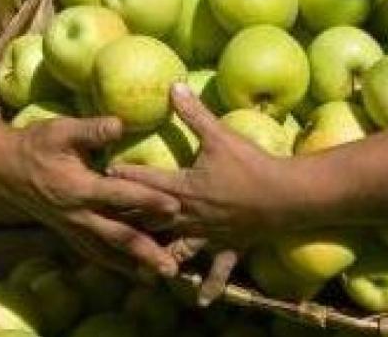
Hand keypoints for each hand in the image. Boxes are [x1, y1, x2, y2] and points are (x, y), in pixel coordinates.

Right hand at [0, 115, 179, 277]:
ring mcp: (72, 227)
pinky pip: (95, 252)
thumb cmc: (35, 145)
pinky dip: (115, 263)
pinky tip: (134, 272)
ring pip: (107, 251)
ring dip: (134, 265)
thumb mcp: (60, 130)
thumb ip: (91, 129)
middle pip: (118, 236)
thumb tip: (120, 124)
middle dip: (146, 251)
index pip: (119, 195)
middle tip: (172, 267)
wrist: (3, 167)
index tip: (174, 206)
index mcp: (79, 188)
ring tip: (159, 277)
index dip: (147, 199)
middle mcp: (77, 214)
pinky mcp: (68, 232)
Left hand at [110, 84, 300, 299]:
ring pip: (177, 249)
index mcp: (185, 189)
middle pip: (152, 221)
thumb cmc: (251, 165)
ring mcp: (209, 235)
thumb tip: (173, 85)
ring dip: (159, 255)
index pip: (146, 182)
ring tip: (141, 264)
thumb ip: (194, 113)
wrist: (286, 196)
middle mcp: (191, 216)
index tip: (102, 173)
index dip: (124, 176)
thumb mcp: (220, 136)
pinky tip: (200, 301)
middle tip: (106, 222)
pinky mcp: (230, 246)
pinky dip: (209, 285)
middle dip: (130, 221)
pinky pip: (218, 271)